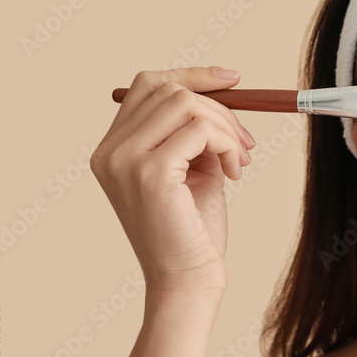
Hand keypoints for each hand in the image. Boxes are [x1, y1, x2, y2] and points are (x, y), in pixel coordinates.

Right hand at [91, 66, 254, 298]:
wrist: (188, 280)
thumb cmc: (193, 232)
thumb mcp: (195, 171)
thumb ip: (196, 134)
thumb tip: (223, 93)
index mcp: (113, 149)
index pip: (148, 86)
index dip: (192, 76)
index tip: (232, 80)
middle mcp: (109, 151)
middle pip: (168, 89)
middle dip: (219, 107)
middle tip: (246, 141)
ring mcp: (125, 160)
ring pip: (187, 104)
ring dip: (226, 128)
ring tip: (240, 160)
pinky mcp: (150, 172)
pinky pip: (201, 129)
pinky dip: (228, 145)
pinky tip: (235, 172)